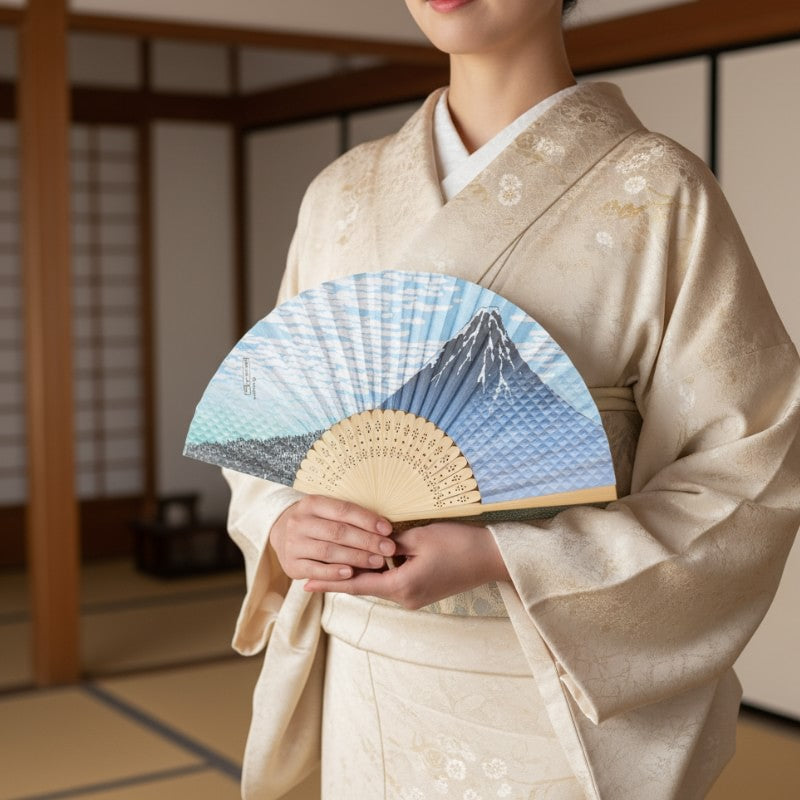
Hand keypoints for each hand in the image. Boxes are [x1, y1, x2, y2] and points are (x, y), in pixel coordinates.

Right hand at [270, 495, 394, 581]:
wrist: (282, 534)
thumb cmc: (317, 522)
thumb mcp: (327, 511)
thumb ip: (350, 517)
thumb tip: (384, 527)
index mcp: (312, 503)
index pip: (343, 510)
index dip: (367, 520)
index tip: (387, 529)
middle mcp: (299, 522)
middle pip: (338, 532)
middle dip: (367, 541)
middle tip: (388, 549)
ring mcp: (293, 544)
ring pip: (328, 551)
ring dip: (356, 557)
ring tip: (377, 562)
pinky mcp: (291, 565)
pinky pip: (316, 570)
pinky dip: (334, 572)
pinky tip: (351, 573)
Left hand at [304, 521, 509, 608]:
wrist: (491, 558)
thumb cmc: (458, 544)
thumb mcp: (420, 536)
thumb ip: (390, 542)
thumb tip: (370, 543)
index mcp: (401, 586)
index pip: (356, 586)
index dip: (329, 583)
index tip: (305, 583)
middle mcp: (405, 598)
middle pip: (366, 586)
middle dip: (341, 576)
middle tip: (312, 570)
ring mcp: (415, 598)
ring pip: (380, 583)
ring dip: (362, 572)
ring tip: (336, 561)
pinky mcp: (423, 592)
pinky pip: (394, 582)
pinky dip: (380, 571)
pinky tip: (371, 559)